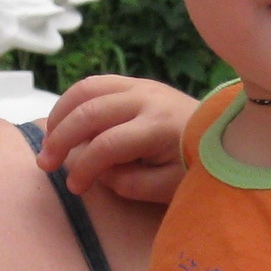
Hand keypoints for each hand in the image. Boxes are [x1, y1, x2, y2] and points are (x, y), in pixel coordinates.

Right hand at [40, 74, 196, 203]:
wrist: (224, 134)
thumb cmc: (196, 165)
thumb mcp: (167, 187)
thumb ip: (129, 183)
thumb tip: (96, 171)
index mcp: (158, 126)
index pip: (107, 145)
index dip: (84, 168)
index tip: (75, 188)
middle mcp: (146, 98)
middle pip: (90, 112)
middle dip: (61, 139)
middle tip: (46, 164)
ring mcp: (140, 85)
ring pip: (86, 89)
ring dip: (60, 115)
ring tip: (49, 141)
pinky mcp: (135, 82)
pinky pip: (95, 83)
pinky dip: (72, 100)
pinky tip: (63, 121)